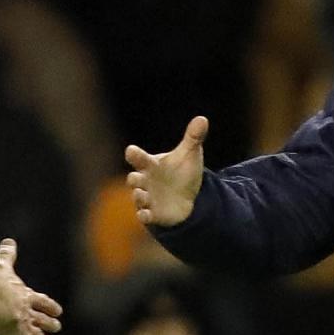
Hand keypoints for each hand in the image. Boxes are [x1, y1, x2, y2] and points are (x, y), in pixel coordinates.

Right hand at [0, 238, 63, 334]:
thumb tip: (9, 241)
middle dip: (49, 323)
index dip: (49, 305)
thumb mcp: (3, 268)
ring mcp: (23, 327)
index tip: (58, 310)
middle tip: (57, 326)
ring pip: (35, 334)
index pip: (41, 301)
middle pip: (41, 319)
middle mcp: (27, 312)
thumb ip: (6, 256)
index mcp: (26, 296)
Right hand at [126, 116, 208, 230]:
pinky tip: (145, 215)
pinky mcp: (153, 213)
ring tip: (142, 195)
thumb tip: (203, 119)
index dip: (134, 155)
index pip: (139, 158)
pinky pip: (144, 216)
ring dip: (138, 196)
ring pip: (137, 197)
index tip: (131, 151)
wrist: (186, 196)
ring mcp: (148, 198)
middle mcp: (145, 181)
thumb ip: (193, 137)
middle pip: (134, 179)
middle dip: (134, 179)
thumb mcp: (189, 154)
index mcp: (151, 165)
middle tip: (137, 178)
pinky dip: (144, 216)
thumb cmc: (182, 172)